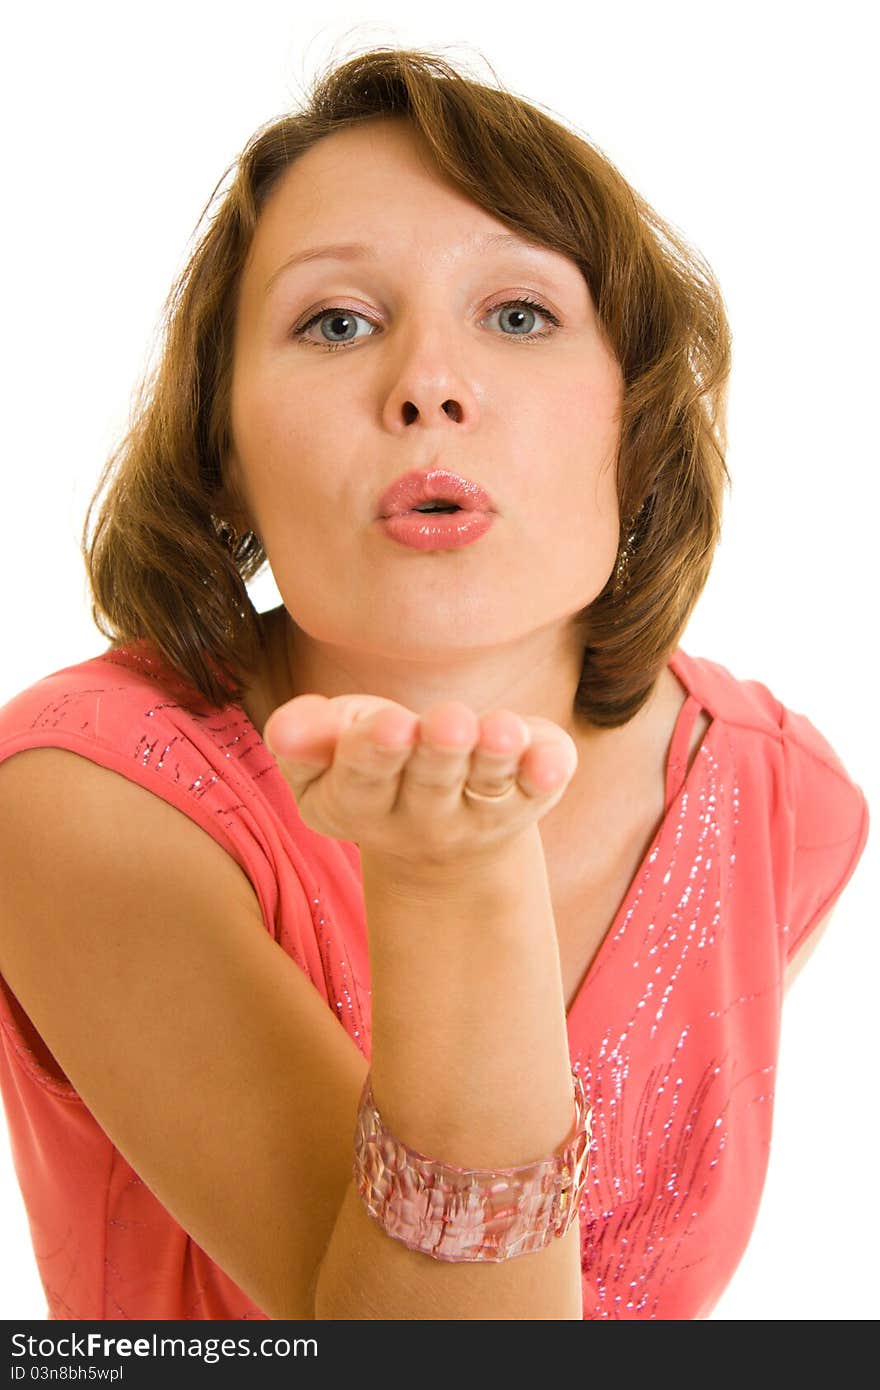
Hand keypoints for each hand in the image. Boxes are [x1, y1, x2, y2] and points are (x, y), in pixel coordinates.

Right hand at [262, 694, 577, 871]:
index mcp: (352, 804)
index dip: (373, 753)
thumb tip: (286, 727)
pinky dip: (546, 773)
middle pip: (428, 782)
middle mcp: (417, 819)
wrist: (435, 836)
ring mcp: (474, 816)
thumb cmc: (371, 765)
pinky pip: (537, 790)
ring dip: (495, 755)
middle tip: (448, 721)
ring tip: (502, 728)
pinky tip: (554, 759)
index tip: (389, 723)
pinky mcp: (525, 802)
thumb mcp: (326, 753)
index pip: (359, 781)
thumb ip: (305, 736)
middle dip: (438, 751)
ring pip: (486, 783)